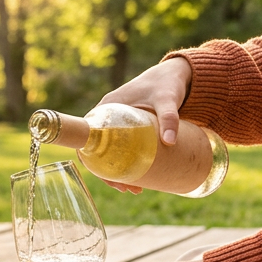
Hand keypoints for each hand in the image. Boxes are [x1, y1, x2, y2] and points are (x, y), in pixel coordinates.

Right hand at [95, 57, 192, 192]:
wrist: (175, 73)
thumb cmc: (166, 84)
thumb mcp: (167, 100)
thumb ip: (169, 118)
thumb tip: (170, 142)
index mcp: (107, 108)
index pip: (86, 138)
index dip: (92, 160)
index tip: (109, 177)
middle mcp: (108, 116)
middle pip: (97, 150)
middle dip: (109, 173)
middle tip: (128, 188)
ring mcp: (118, 122)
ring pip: (108, 152)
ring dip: (117, 171)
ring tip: (136, 189)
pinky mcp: (129, 127)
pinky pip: (119, 148)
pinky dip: (125, 163)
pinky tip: (138, 176)